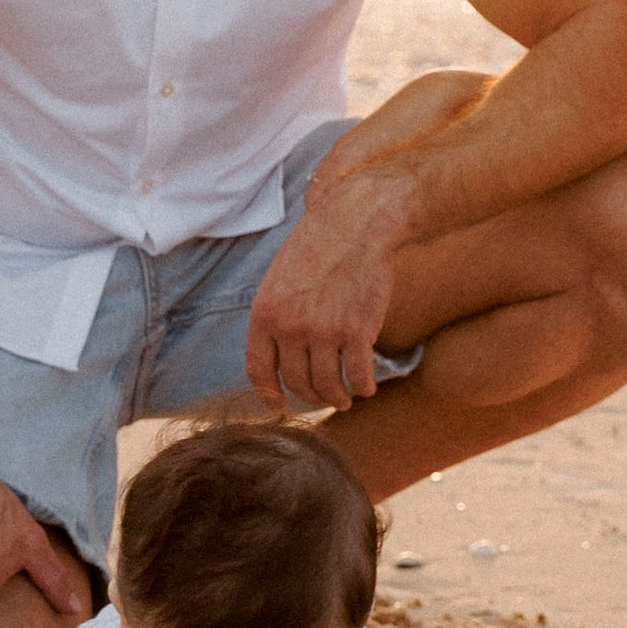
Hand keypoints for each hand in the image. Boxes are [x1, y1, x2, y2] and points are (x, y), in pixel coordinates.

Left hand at [244, 171, 406, 413]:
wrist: (357, 222)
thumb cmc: (319, 244)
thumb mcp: (279, 277)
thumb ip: (276, 314)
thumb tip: (279, 353)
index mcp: (264, 313)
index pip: (259, 370)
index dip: (269, 395)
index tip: (280, 406)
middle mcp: (289, 327)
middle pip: (297, 382)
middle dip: (311, 396)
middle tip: (324, 397)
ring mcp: (323, 332)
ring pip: (327, 385)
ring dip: (337, 398)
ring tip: (345, 398)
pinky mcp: (357, 332)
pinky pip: (358, 375)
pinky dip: (363, 387)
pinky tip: (367, 387)